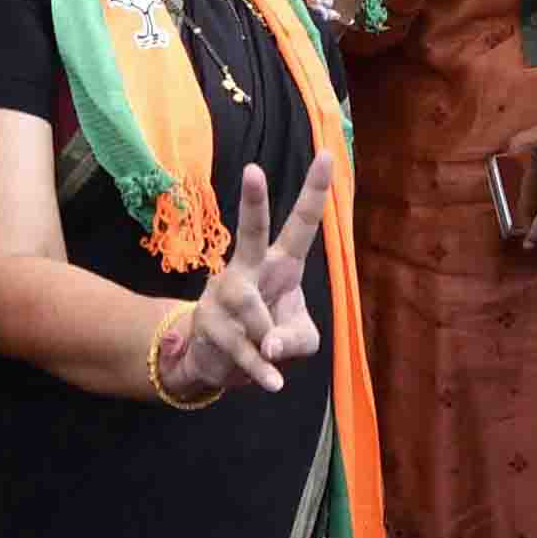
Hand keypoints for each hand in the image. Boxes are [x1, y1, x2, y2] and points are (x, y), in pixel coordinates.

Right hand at [168, 155, 337, 397]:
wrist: (219, 361)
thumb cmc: (267, 335)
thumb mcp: (300, 339)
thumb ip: (297, 339)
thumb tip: (271, 345)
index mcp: (280, 264)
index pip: (300, 224)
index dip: (314, 192)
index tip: (326, 155)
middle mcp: (249, 270)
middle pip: (252, 231)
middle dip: (253, 202)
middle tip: (252, 170)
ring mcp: (225, 295)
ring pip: (250, 306)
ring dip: (265, 334)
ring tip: (273, 352)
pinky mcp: (210, 325)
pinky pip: (241, 347)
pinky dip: (260, 368)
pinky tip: (273, 382)